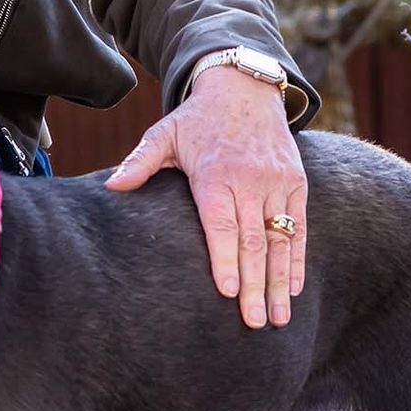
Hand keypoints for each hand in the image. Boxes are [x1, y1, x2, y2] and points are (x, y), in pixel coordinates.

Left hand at [105, 66, 306, 327]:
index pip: (222, 224)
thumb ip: (140, 161)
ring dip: (280, 282)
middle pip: (254, 241)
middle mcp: (251, 180)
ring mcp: (277, 183)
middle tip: (254, 323)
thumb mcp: (164, 132)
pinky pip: (299, 227)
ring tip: (280, 319)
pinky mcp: (296, 184)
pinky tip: (294, 288)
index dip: (226, 259)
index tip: (228, 293)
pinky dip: (296, 259)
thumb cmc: (197, 119)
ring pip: (280, 240)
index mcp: (216, 173)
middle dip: (255, 285)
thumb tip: (112, 187)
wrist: (246, 87)